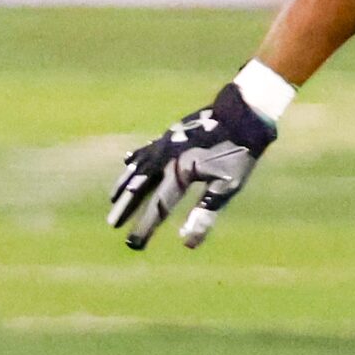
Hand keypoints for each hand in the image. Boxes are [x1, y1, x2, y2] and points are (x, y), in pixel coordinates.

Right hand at [107, 83, 277, 250]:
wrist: (242, 111)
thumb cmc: (239, 151)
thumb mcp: (228, 185)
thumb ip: (205, 212)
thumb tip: (188, 243)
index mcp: (180, 172)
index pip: (157, 206)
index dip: (144, 226)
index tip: (133, 243)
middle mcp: (167, 158)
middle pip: (140, 187)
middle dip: (126, 207)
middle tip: (112, 224)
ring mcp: (166, 143)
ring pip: (138, 168)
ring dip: (125, 184)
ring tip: (113, 198)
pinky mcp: (171, 133)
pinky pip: (146, 149)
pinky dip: (135, 159)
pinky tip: (127, 161)